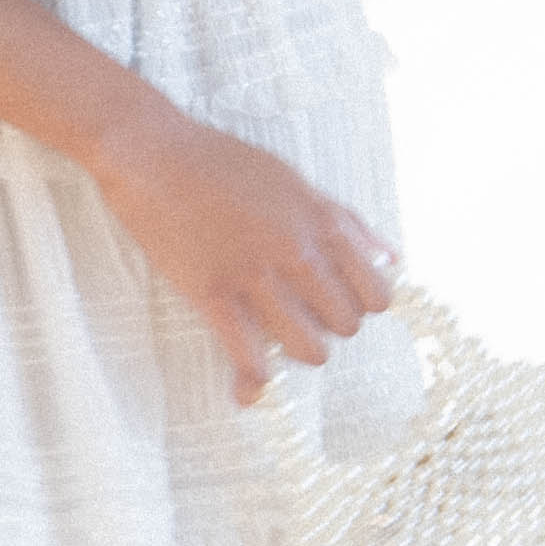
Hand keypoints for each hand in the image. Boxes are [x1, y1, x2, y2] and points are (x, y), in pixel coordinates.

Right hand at [86, 99, 395, 405]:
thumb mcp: (296, 181)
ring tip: (280, 342)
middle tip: (305, 318)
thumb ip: (346, 221)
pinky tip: (246, 391)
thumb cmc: (223, 162)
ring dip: (299, 353)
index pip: (377, 293)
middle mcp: (298, 252)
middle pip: (348, 325)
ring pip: (311, 349)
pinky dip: (251, 383)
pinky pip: (248, 357)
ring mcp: (256, 275)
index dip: (362, 305)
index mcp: (322, 222)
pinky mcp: (213, 293)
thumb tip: (391, 258)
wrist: (154, 154)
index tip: (338, 301)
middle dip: (330, 328)